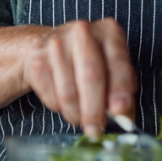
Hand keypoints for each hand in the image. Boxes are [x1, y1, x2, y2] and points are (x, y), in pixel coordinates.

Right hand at [21, 18, 136, 137]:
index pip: (118, 62)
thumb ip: (123, 88)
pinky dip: (59, 108)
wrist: (51, 46)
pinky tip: (65, 105)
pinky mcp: (38, 59)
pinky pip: (50, 95)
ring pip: (68, 91)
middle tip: (96, 130)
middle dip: (95, 109)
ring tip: (81, 119)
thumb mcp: (113, 65)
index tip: (120, 110)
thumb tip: (124, 115)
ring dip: (76, 114)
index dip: (120, 88)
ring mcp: (57, 43)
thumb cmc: (91, 59)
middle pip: (91, 76)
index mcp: (109, 31)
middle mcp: (83, 31)